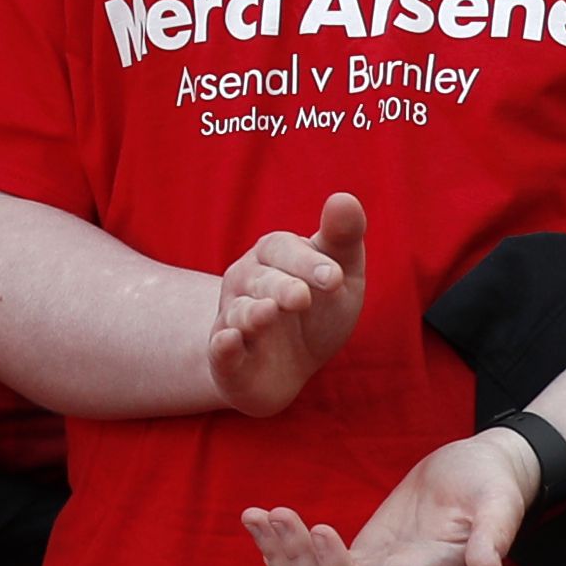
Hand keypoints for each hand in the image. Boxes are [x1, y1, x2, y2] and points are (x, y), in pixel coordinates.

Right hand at [210, 190, 365, 416]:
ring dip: (253, 314)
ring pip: (240, 313)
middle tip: (302, 297)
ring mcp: (233, 321)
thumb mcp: (339, 275)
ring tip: (268, 313)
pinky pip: (220, 350)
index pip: (283, 249)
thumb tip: (345, 197)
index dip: (308, 262)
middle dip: (281, 287)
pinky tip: (230, 340)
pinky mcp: (227, 361)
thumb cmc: (316, 313)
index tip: (337, 278)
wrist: (284, 368)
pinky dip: (223, 345)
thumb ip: (342, 238)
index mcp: (272, 257)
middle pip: (260, 280)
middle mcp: (245, 283)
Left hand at [243, 426, 534, 565]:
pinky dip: (281, 548)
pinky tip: (257, 521)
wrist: (484, 471)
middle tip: (274, 514)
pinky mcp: (361, 554)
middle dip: (298, 560)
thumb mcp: (499, 503)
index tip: (317, 527)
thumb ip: (494, 536)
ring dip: (281, 556)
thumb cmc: (493, 484)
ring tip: (255, 516)